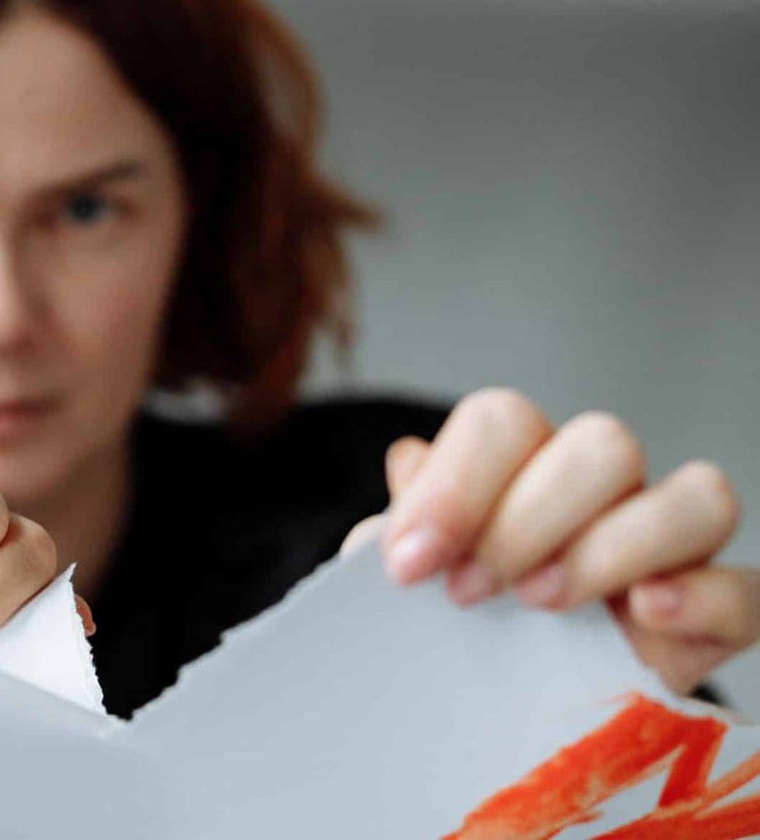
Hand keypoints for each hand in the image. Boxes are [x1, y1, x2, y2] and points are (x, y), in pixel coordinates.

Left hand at [350, 388, 754, 694]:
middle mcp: (602, 490)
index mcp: (521, 462)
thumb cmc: (453, 624)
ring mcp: (669, 546)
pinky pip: (746, 587)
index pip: (503, 422)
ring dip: (616, 546)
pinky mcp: (715, 617)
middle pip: (603, 445)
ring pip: (696, 496)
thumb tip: (409, 466)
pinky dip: (701, 596)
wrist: (490, 707)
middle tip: (471, 592)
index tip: (410, 564)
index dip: (455, 484)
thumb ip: (403, 528)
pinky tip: (643, 615)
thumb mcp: (412, 580)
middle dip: (527, 518)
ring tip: (543, 605)